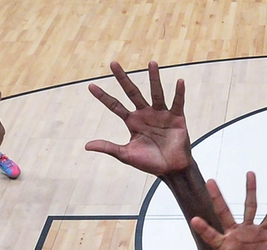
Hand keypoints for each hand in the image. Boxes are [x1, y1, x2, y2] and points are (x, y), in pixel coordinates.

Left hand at [85, 61, 192, 176]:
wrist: (171, 169)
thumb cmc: (149, 162)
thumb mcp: (126, 155)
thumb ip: (108, 147)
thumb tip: (86, 145)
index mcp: (132, 121)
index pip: (114, 106)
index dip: (103, 97)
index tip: (90, 86)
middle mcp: (145, 114)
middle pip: (132, 92)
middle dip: (122, 79)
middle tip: (112, 63)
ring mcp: (161, 114)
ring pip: (156, 93)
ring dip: (154, 78)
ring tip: (152, 63)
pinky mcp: (176, 118)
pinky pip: (177, 103)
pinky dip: (179, 93)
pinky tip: (179, 82)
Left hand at [188, 173, 266, 249]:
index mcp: (221, 245)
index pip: (210, 235)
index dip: (203, 228)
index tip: (194, 219)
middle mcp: (232, 233)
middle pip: (224, 212)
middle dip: (218, 197)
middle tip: (210, 180)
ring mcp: (247, 231)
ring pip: (249, 207)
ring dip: (250, 191)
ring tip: (250, 173)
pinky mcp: (261, 234)